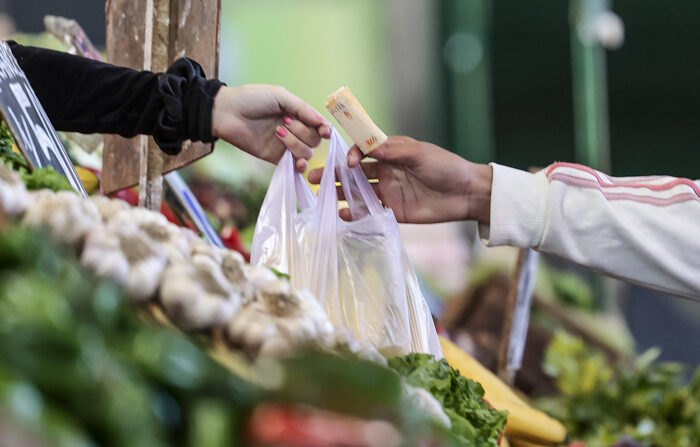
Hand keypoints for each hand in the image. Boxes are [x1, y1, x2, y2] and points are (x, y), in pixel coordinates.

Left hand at [211, 85, 330, 171]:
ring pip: (306, 152)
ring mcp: (285, 145)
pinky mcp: (275, 158)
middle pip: (314, 140)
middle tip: (285, 122)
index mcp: (297, 114)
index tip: (324, 131)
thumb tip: (323, 123)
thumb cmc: (252, 99)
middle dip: (303, 132)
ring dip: (296, 143)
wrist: (227, 112)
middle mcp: (294, 130)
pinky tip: (296, 162)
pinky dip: (300, 166)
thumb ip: (303, 109)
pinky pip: (295, 167)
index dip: (324, 130)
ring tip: (278, 132)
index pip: (319, 126)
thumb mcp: (281, 96)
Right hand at [308, 136, 492, 223]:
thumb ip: (392, 150)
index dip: (350, 156)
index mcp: (391, 153)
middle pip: (354, 173)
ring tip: (323, 198)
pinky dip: (355, 214)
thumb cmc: (445, 166)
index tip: (347, 163)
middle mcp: (386, 172)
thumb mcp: (419, 153)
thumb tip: (366, 148)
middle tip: (312, 177)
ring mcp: (388, 192)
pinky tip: (343, 215)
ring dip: (340, 194)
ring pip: (358, 192)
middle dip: (334, 174)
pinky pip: (370, 212)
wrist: (466, 193)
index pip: (362, 152)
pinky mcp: (393, 211)